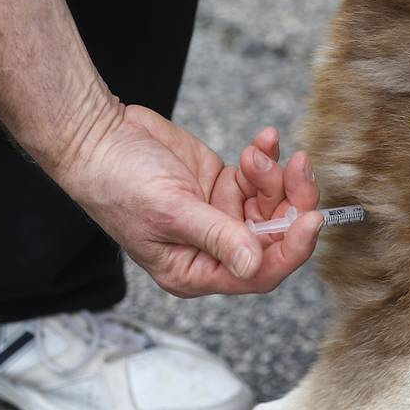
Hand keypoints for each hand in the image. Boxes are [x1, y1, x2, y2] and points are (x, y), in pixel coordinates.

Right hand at [57, 104, 322, 296]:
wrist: (96, 136)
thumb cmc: (118, 181)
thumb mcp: (170, 211)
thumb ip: (217, 237)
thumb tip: (253, 265)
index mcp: (196, 270)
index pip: (258, 273)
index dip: (291, 249)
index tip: (313, 218)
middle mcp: (214, 249)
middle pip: (273, 237)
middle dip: (292, 202)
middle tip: (299, 168)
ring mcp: (221, 216)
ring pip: (272, 205)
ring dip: (276, 176)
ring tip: (257, 151)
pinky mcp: (223, 186)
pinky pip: (260, 178)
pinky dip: (267, 158)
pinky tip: (264, 138)